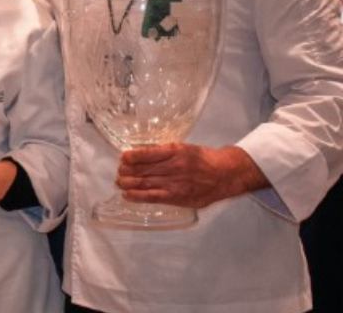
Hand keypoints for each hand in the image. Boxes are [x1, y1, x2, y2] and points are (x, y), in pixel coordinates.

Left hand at [116, 143, 269, 207]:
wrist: (225, 174)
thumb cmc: (203, 159)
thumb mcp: (184, 148)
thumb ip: (165, 152)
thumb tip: (141, 154)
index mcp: (176, 151)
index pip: (148, 153)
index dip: (132, 156)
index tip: (122, 157)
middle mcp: (174, 166)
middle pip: (144, 169)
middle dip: (127, 171)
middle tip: (118, 171)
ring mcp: (176, 183)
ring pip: (146, 183)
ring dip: (129, 183)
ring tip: (119, 182)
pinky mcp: (177, 196)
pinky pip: (154, 197)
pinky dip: (138, 196)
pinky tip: (127, 195)